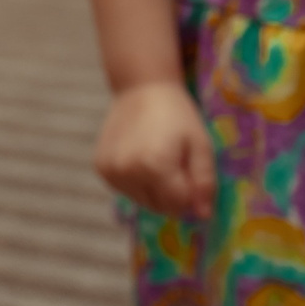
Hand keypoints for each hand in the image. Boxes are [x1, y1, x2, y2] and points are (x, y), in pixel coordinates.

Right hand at [94, 81, 215, 218]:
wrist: (141, 89)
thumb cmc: (177, 116)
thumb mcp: (200, 146)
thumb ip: (204, 183)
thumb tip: (202, 216)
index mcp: (154, 165)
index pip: (179, 205)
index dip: (191, 193)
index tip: (191, 171)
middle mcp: (127, 171)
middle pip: (160, 207)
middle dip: (173, 194)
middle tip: (176, 165)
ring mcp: (110, 170)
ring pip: (142, 201)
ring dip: (155, 191)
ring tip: (158, 161)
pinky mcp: (101, 168)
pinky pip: (127, 190)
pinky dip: (138, 182)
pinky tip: (141, 159)